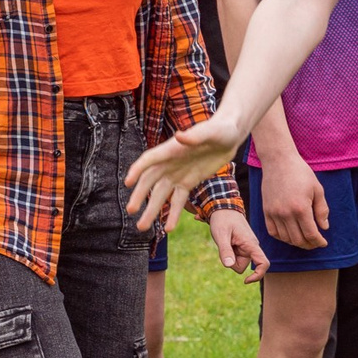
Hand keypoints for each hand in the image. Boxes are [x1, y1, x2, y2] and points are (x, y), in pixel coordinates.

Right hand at [125, 116, 241, 231]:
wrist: (230, 135)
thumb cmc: (220, 129)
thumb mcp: (211, 131)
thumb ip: (194, 136)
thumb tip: (179, 135)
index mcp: (171, 149)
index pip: (149, 160)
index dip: (137, 170)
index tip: (128, 183)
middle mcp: (170, 162)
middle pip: (150, 181)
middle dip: (140, 196)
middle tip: (131, 210)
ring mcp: (178, 174)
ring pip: (161, 195)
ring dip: (152, 210)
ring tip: (142, 227)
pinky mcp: (189, 182)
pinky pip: (178, 201)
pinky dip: (173, 214)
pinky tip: (169, 229)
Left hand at [208, 210, 268, 282]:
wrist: (224, 208)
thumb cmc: (222, 220)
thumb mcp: (221, 234)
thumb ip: (225, 250)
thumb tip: (228, 265)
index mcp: (251, 244)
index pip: (263, 263)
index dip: (257, 275)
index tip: (246, 281)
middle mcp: (252, 247)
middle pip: (242, 266)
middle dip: (231, 261)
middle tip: (224, 244)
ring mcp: (247, 248)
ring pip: (237, 262)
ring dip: (229, 256)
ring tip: (226, 240)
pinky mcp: (243, 247)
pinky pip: (235, 257)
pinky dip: (229, 253)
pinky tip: (227, 242)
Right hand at [258, 149, 330, 248]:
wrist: (279, 161)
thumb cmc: (301, 173)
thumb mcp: (317, 189)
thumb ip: (322, 210)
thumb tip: (324, 228)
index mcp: (301, 208)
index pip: (311, 234)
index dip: (318, 242)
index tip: (323, 243)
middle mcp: (286, 213)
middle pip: (298, 240)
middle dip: (309, 244)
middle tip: (315, 242)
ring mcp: (274, 213)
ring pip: (285, 238)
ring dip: (296, 242)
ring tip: (304, 239)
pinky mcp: (266, 211)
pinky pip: (273, 232)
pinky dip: (282, 237)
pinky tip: (290, 234)